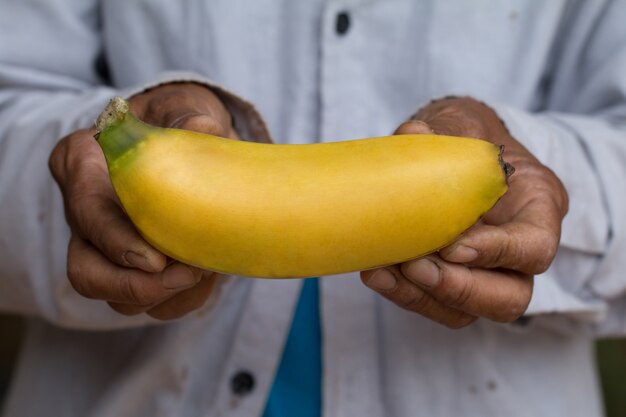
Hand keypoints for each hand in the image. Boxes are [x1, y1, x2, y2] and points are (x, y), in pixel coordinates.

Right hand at [49, 83, 236, 319]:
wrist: (189, 144)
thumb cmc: (178, 121)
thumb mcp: (183, 106)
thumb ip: (189, 115)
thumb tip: (205, 130)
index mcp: (85, 165)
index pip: (86, 211)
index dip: (116, 241)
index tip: (155, 260)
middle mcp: (87, 213)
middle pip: (87, 271)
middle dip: (136, 286)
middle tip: (188, 275)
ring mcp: (107, 246)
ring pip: (117, 296)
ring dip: (164, 295)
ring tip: (206, 269)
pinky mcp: (134, 268)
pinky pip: (150, 303)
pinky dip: (180, 300)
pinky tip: (207, 276)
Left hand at [361, 97, 568, 327]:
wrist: (451, 151)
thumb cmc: (465, 136)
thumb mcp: (461, 123)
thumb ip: (443, 130)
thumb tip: (412, 135)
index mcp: (537, 207)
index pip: (535, 248)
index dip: (498, 253)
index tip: (452, 246)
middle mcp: (517, 251)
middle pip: (509, 298)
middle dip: (459, 289)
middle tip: (416, 267)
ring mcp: (484, 273)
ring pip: (467, 311)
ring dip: (422, 297)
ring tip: (383, 272)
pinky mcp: (449, 281)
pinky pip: (433, 303)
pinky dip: (403, 293)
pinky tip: (375, 272)